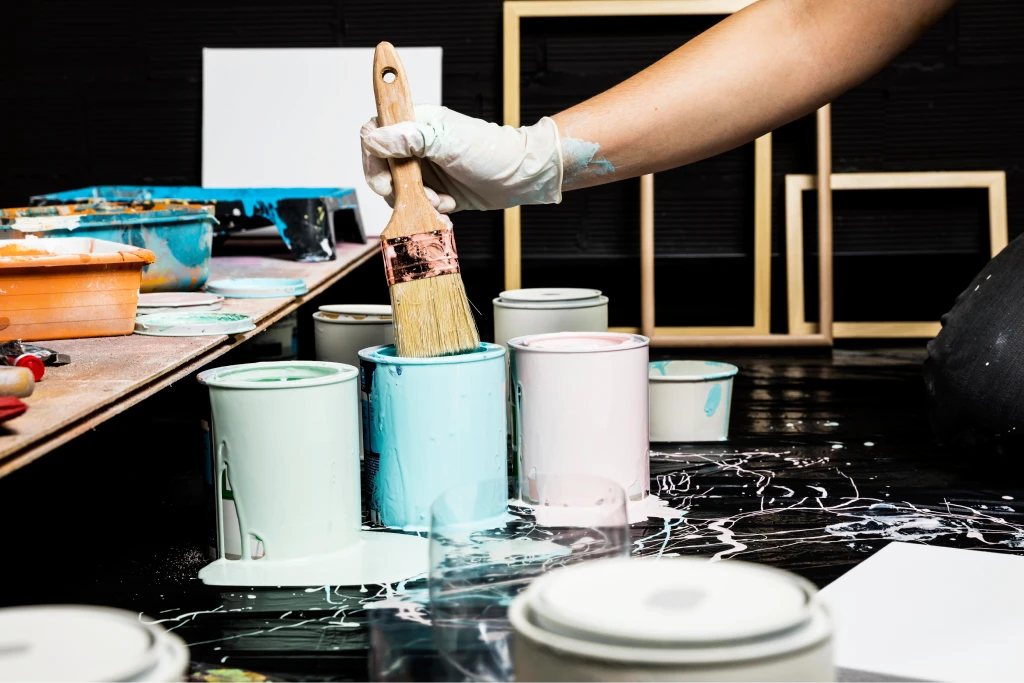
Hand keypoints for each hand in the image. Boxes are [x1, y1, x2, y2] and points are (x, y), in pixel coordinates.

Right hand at [360, 104, 562, 212]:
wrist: (523, 176)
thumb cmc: (493, 150)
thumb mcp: (449, 141)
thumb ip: (411, 139)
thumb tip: (375, 138)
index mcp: (417, 123)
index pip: (375, 132)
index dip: (374, 157)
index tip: (386, 178)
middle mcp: (417, 144)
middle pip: (382, 166)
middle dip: (395, 187)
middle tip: (414, 195)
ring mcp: (425, 168)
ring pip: (398, 190)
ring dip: (415, 200)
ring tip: (441, 201)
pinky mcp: (435, 190)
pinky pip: (416, 203)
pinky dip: (428, 210)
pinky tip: (448, 207)